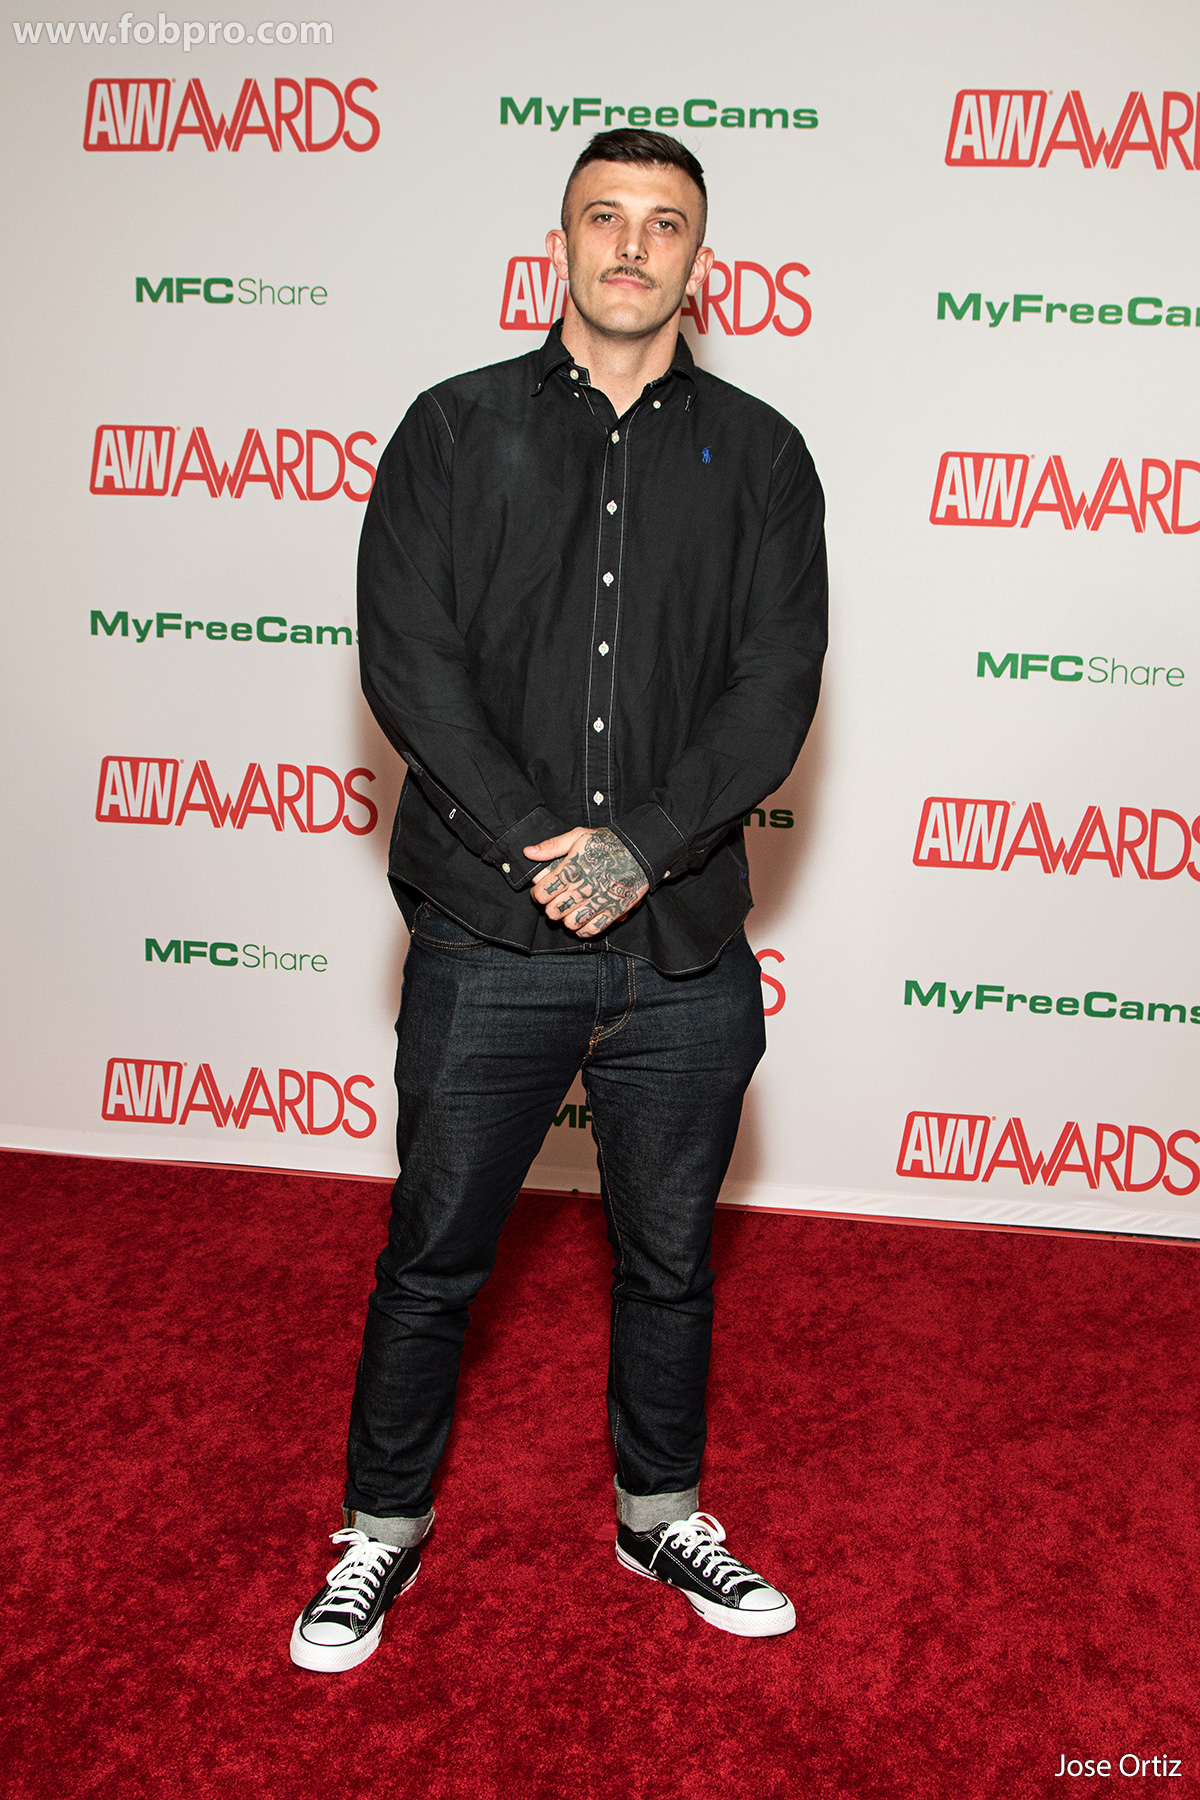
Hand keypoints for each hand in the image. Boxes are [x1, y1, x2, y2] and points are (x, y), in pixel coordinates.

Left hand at [525, 827, 648, 936]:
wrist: (640, 850)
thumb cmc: (607, 842)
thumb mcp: (578, 836)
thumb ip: (552, 846)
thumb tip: (528, 852)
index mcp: (572, 869)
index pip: (543, 893)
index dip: (537, 895)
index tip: (541, 892)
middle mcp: (584, 887)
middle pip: (554, 911)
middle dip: (551, 908)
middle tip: (555, 902)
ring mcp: (599, 901)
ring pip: (571, 923)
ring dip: (566, 919)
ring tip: (569, 911)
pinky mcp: (614, 910)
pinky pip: (593, 929)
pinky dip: (584, 929)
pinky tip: (582, 922)